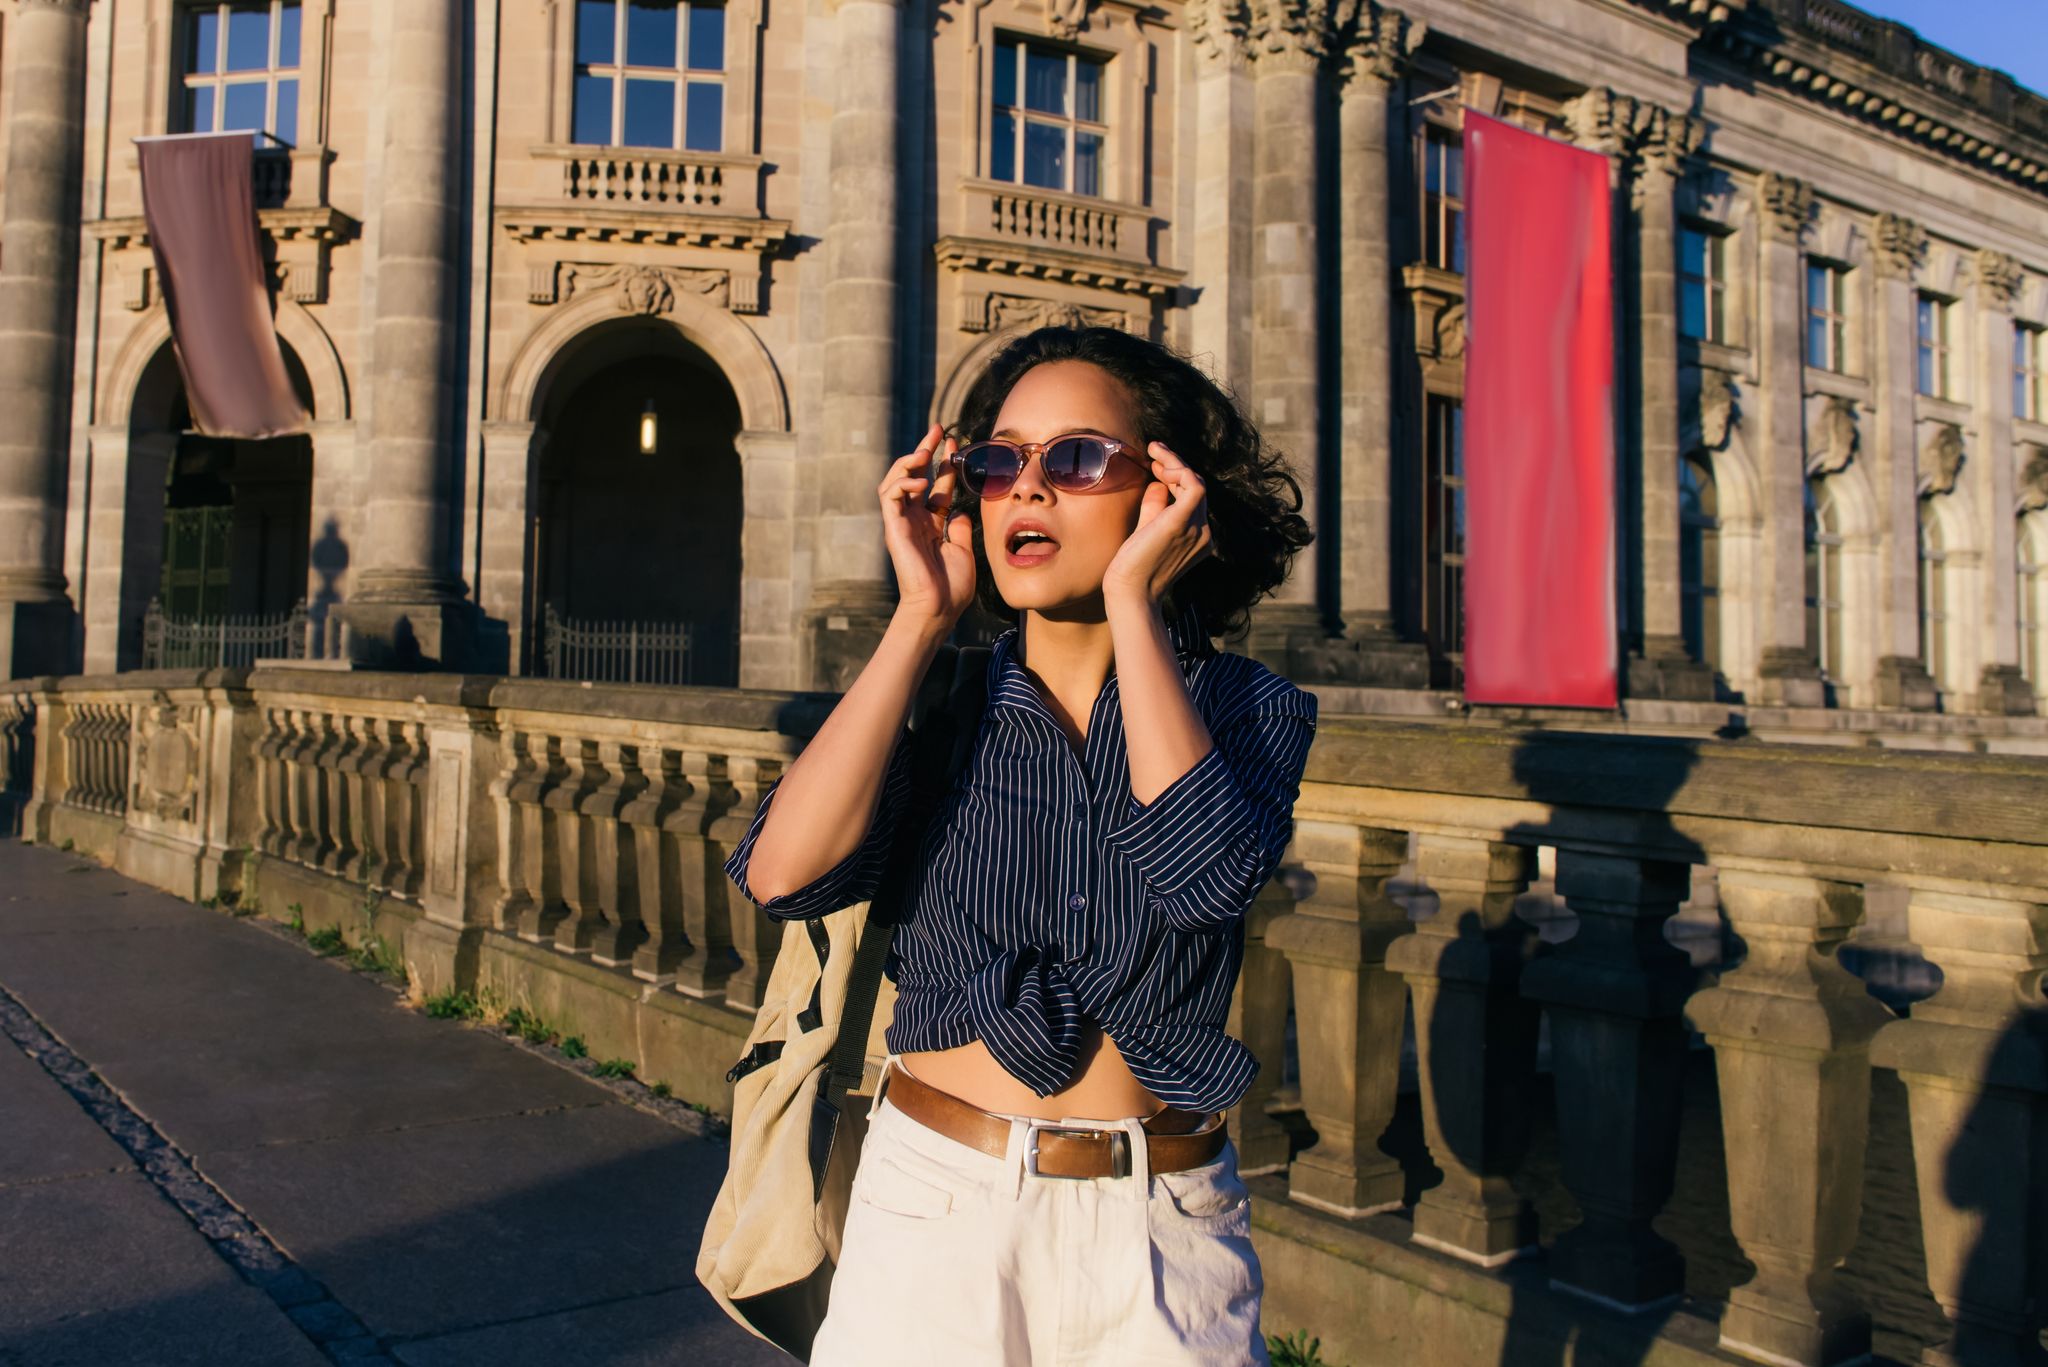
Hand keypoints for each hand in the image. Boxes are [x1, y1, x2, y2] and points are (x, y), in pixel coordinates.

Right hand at [880, 421, 975, 630]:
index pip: (936, 485)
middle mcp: (914, 519)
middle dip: (923, 450)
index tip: (954, 444)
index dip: (944, 464)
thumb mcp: (963, 550)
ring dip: (907, 461)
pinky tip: (920, 482)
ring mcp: (902, 523)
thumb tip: (961, 511)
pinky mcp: (893, 528)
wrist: (938, 608)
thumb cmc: (951, 587)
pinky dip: (902, 482)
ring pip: (895, 480)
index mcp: (931, 524)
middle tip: (936, 430)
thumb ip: (960, 528)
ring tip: (923, 452)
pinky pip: (890, 496)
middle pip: (914, 475)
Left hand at [1102, 441, 1212, 608]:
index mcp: (1198, 537)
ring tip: (1155, 452)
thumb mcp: (1147, 531)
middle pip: (1197, 487)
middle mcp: (1204, 533)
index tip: (1156, 465)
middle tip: (1155, 450)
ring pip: (1196, 482)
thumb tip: (1157, 483)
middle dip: (1176, 465)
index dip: (1177, 477)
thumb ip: (1155, 508)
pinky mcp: (1182, 523)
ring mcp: (1197, 529)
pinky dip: (1179, 470)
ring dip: (1175, 463)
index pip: (1194, 497)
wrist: (1130, 593)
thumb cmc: (1133, 568)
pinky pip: (1194, 486)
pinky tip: (1160, 466)